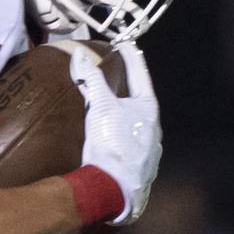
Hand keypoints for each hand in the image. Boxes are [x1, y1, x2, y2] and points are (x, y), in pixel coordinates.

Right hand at [65, 39, 161, 224]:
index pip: (140, 75)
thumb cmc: (112, 144)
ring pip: (137, 124)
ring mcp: (150, 151)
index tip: (124, 44)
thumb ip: (91, 79)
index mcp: (149, 110)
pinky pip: (132, 143)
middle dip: (128, 87)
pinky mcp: (140, 168)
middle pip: (140, 100)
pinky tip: (113, 139)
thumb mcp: (100, 107)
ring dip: (126, 113)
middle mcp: (154, 129)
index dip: (131, 57)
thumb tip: (79, 55)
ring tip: (112, 107)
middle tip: (116, 74)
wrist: (114, 190)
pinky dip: (122, 134)